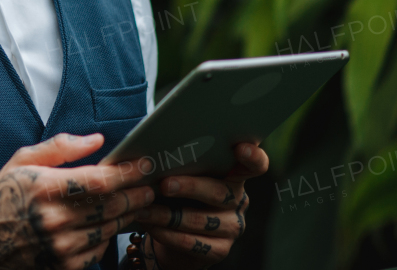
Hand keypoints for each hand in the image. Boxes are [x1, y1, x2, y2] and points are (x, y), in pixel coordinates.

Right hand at [0, 132, 157, 269]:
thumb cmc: (2, 197)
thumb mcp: (21, 162)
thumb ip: (60, 147)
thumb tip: (98, 140)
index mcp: (44, 188)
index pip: (101, 180)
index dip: (129, 172)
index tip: (147, 163)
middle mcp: (55, 219)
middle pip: (113, 205)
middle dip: (138, 193)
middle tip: (151, 183)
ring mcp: (62, 247)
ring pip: (111, 228)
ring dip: (130, 214)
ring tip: (139, 201)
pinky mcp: (66, 266)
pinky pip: (100, 248)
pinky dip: (110, 233)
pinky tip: (111, 222)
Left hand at [131, 141, 268, 267]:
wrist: (171, 234)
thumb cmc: (174, 194)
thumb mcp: (179, 174)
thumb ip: (178, 163)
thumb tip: (153, 151)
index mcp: (232, 175)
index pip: (254, 166)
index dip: (253, 157)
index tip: (240, 148)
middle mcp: (237, 200)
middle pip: (219, 192)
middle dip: (189, 187)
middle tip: (165, 184)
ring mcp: (232, 226)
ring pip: (201, 219)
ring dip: (167, 214)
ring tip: (142, 208)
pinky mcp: (220, 249)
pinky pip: (192, 242)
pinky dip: (166, 233)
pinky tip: (149, 224)